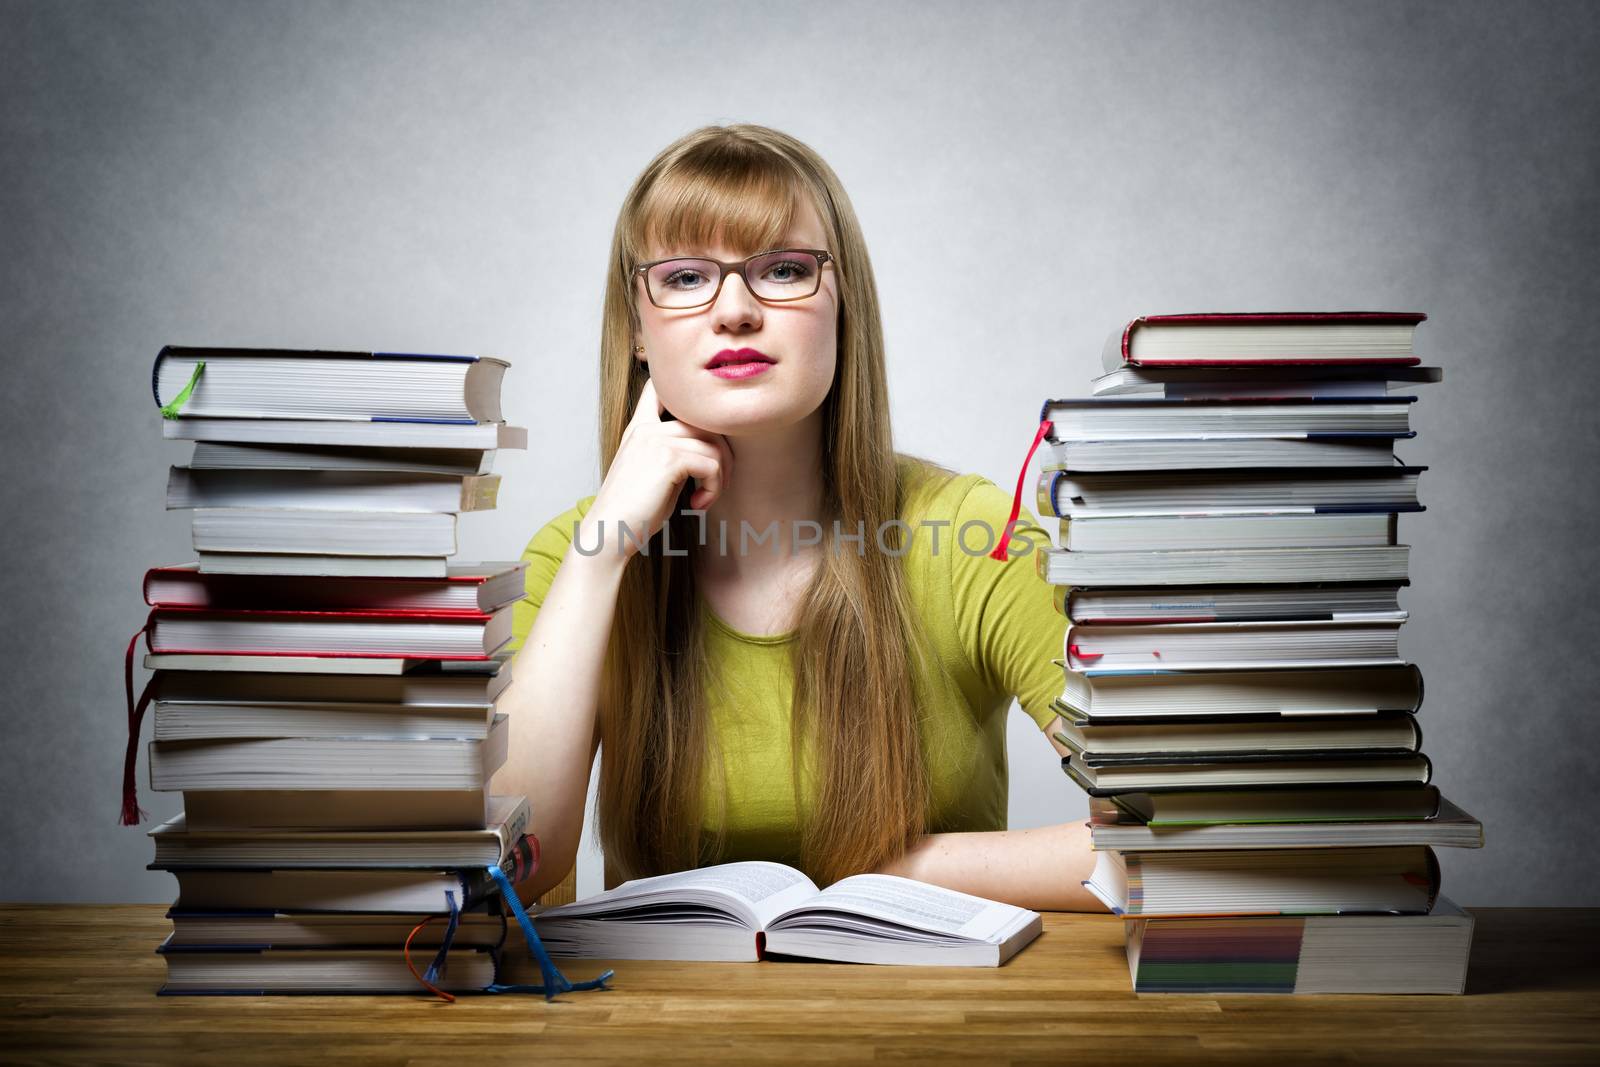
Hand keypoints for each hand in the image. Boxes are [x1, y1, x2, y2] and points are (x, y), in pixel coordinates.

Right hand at [578, 379, 733, 560]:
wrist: (609, 533)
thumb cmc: (633, 513)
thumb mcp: (655, 476)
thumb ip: (677, 456)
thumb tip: (712, 454)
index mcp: (640, 429)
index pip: (659, 388)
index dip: (684, 398)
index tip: (701, 428)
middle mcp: (647, 428)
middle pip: (706, 422)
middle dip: (722, 454)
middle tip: (715, 485)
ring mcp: (656, 441)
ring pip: (714, 445)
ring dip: (719, 477)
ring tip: (704, 499)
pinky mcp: (667, 459)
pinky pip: (711, 465)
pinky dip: (713, 488)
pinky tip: (697, 505)